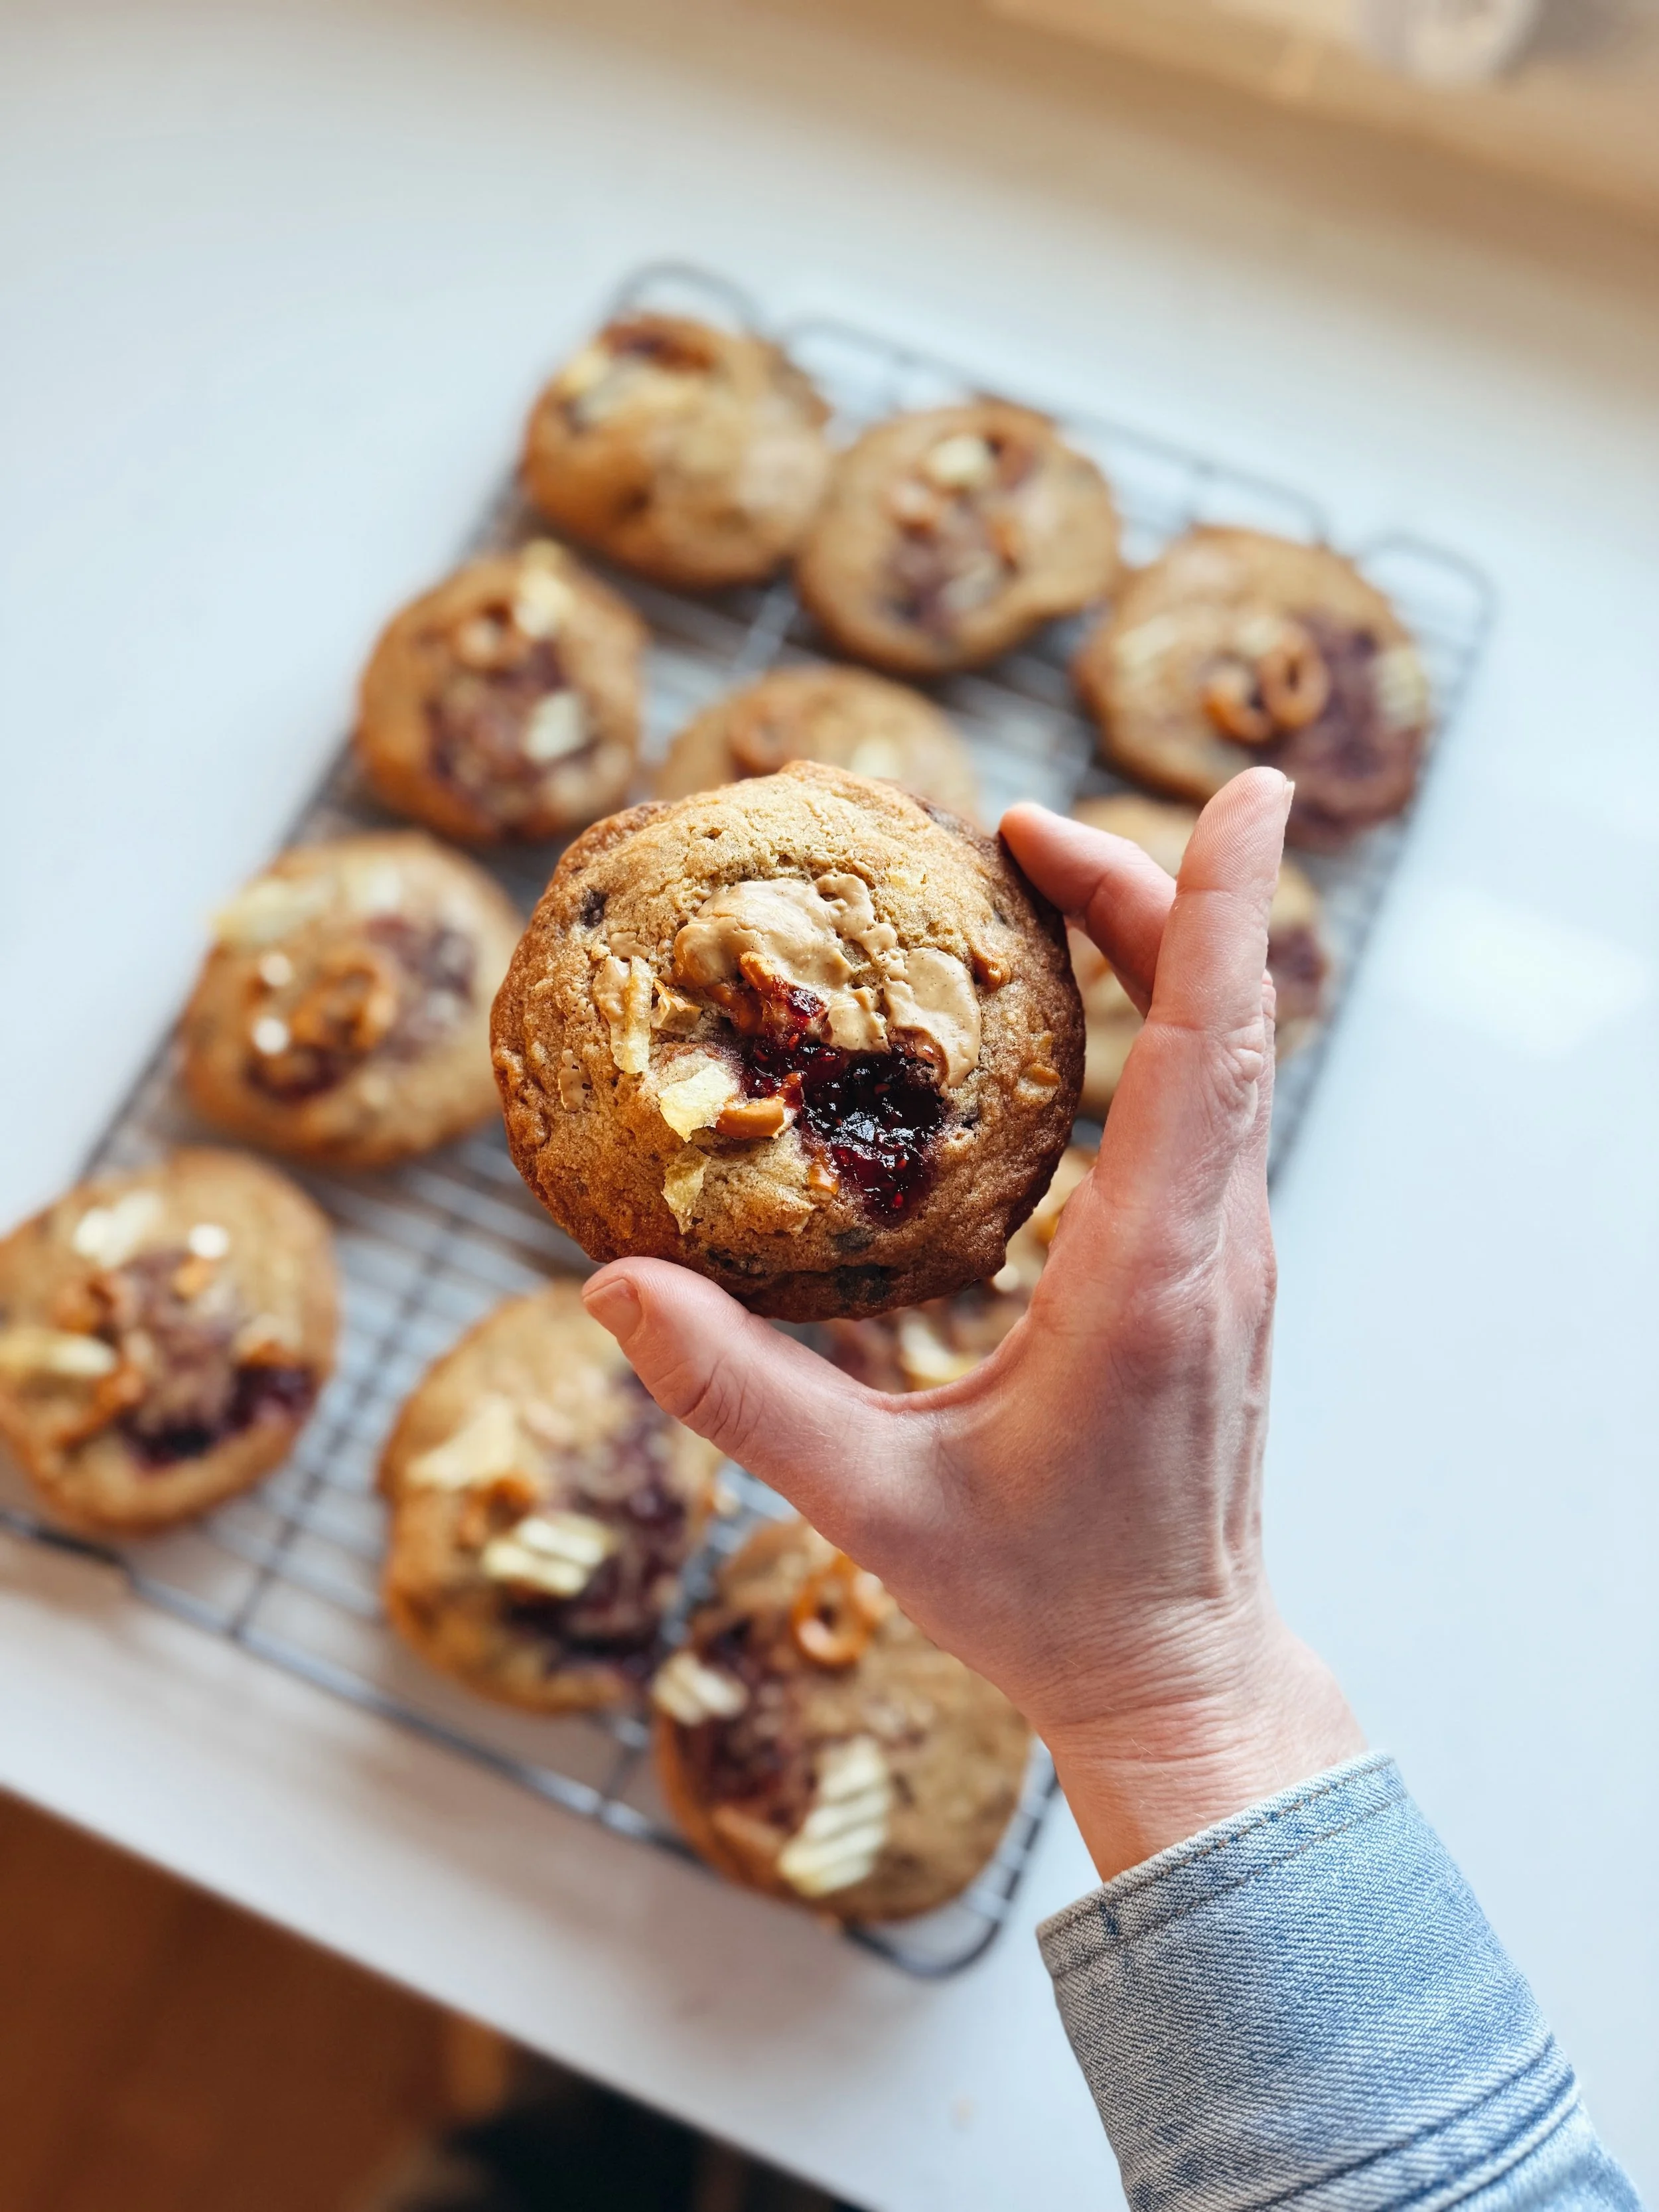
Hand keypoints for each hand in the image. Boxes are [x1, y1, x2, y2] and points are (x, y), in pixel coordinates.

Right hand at [581, 766, 1362, 1880]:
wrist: (1174, 1676)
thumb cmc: (1042, 1602)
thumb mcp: (871, 1506)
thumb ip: (740, 1396)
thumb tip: (609, 1290)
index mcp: (1147, 1282)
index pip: (1205, 1052)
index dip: (1218, 907)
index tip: (1245, 791)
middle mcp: (1213, 1247)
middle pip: (1222, 1021)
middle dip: (1142, 893)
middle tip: (1021, 827)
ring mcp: (1228, 1256)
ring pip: (1224, 1057)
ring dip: (1155, 948)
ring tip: (1039, 879)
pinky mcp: (1213, 1270)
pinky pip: (1204, 1106)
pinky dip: (1159, 1019)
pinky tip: (1077, 1009)